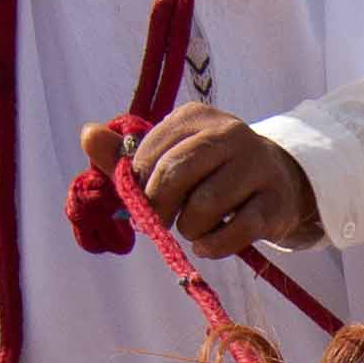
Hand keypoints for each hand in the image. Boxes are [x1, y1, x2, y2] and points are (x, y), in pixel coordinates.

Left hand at [89, 105, 320, 255]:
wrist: (276, 180)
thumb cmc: (209, 171)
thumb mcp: (169, 156)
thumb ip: (125, 154)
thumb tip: (87, 133)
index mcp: (195, 117)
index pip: (149, 154)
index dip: (139, 186)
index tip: (145, 200)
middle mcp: (229, 132)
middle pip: (174, 174)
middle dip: (159, 207)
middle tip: (162, 220)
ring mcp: (256, 165)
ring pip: (204, 206)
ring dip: (189, 228)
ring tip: (194, 226)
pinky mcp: (274, 202)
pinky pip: (235, 232)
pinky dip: (213, 246)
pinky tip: (208, 244)